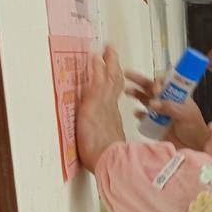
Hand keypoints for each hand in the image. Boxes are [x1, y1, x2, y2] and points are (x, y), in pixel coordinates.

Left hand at [77, 46, 125, 171]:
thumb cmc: (111, 159)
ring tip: (105, 49)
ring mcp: (104, 104)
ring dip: (106, 62)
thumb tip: (113, 143)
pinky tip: (95, 57)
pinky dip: (96, 68)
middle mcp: (111, 107)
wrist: (111, 162)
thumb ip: (112, 139)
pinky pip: (96, 80)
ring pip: (107, 78)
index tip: (116, 70)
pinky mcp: (94, 104)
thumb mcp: (113, 147)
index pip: (115, 93)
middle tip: (112, 51)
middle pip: (114, 81)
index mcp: (114, 117)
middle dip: (113, 65)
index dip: (116, 80)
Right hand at [124, 69, 209, 150]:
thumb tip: (153, 103)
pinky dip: (139, 113)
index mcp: (177, 95)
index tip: (156, 88)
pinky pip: (144, 116)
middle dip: (140, 80)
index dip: (159, 81)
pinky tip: (137, 113)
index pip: (166, 82)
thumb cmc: (195, 128)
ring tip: (127, 90)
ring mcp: (159, 111)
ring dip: (136, 93)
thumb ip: (171, 108)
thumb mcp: (186, 115)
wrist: (194, 146)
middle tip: (128, 74)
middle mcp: (166, 100)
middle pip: (151, 87)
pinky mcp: (154, 122)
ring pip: (145, 99)